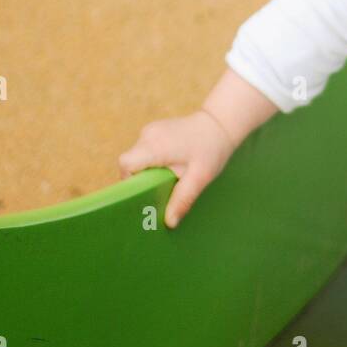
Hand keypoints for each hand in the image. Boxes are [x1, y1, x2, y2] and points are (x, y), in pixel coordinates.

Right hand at [118, 108, 239, 228]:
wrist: (220, 124)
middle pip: (129, 163)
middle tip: (163, 188)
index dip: (130, 181)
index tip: (147, 191)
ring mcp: (149, 131)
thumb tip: (170, 223)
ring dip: (148, 171)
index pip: (126, 164)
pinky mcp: (153, 131)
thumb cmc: (211, 150)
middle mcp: (148, 135)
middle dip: (141, 180)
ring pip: (136, 158)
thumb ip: (183, 199)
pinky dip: (152, 162)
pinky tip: (172, 165)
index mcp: (156, 145)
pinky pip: (144, 152)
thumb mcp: (200, 177)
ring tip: (171, 175)